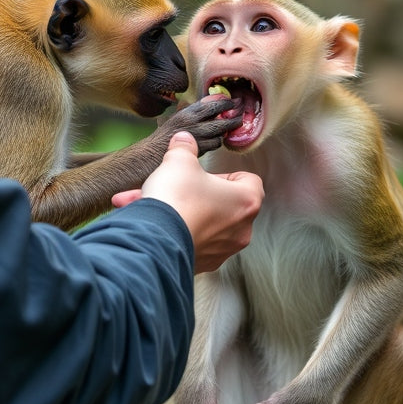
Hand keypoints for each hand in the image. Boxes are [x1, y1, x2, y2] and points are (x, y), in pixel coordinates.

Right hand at [113, 132, 263, 272]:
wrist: (156, 240)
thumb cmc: (177, 200)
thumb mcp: (179, 161)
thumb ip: (184, 148)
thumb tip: (183, 139)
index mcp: (247, 200)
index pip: (249, 181)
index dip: (226, 174)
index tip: (207, 174)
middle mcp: (241, 229)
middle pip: (225, 203)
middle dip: (200, 194)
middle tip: (180, 187)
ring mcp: (223, 250)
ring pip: (205, 223)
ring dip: (184, 212)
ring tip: (156, 203)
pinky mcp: (203, 264)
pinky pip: (192, 241)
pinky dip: (177, 231)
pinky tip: (154, 221)